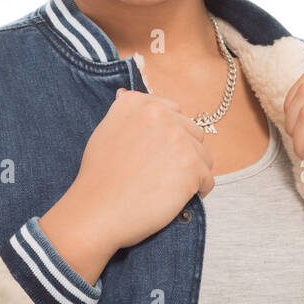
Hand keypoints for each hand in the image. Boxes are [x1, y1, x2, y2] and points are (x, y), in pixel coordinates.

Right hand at [40, 88, 214, 281]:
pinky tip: (175, 199)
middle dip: (182, 153)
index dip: (167, 136)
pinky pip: (208, 179)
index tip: (154, 154)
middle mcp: (160, 114)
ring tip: (168, 188)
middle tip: (160, 175)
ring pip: (203, 155)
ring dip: (192, 172)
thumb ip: (124, 112)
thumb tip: (125, 92)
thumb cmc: (98, 177)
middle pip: (192, 131)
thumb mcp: (105, 131)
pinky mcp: (191, 166)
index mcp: (137, 103)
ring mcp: (178, 139)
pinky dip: (196, 192)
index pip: (173, 111)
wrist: (96, 211)